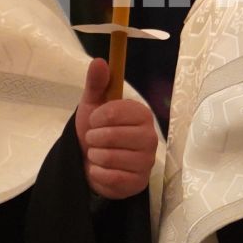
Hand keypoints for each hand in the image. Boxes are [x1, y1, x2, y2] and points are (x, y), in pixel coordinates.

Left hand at [76, 57, 158, 198]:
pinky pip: (112, 177)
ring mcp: (147, 161)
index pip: (116, 112)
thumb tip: (99, 61)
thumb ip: (97, 83)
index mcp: (142, 114)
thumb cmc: (97, 131)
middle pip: (114, 136)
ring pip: (111, 157)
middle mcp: (150, 137)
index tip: (94, 121)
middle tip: (94, 140)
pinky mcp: (139, 182)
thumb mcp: (92, 105)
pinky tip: (101, 170)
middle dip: (95, 139)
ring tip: (98, 154)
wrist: (92, 164)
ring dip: (95, 156)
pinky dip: (98, 173)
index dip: (98, 118)